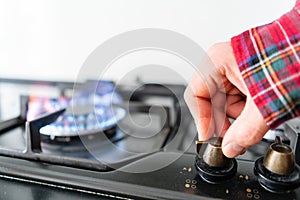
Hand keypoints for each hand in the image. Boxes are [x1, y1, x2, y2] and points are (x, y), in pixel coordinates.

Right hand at [184, 42, 268, 157]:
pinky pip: (239, 98)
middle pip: (212, 102)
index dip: (203, 121)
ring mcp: (236, 69)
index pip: (197, 96)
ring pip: (227, 102)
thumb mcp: (264, 104)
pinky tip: (260, 115)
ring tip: (256, 123)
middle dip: (226, 123)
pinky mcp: (248, 75)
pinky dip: (248, 111)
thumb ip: (244, 131)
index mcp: (217, 62)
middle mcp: (223, 64)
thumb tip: (230, 147)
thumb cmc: (293, 63)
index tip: (211, 139)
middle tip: (234, 140)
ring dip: (240, 118)